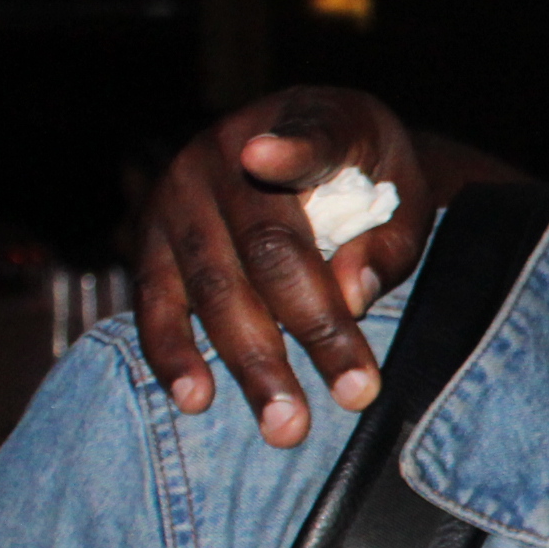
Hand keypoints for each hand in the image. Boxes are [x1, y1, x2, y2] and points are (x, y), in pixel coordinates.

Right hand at [132, 89, 425, 445]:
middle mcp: (227, 150)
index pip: (306, 138)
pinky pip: (155, 301)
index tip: (266, 156)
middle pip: (268, 247)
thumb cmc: (365, 175)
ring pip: (212, 285)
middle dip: (312, 328)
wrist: (303, 145)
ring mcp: (179, 194)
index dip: (290, 150)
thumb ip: (387, 238)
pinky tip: (197, 398)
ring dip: (250, 362)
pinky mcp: (148, 237)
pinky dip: (173, 353)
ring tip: (286, 426)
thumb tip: (351, 295)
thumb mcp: (400, 187)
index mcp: (306, 121)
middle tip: (354, 396)